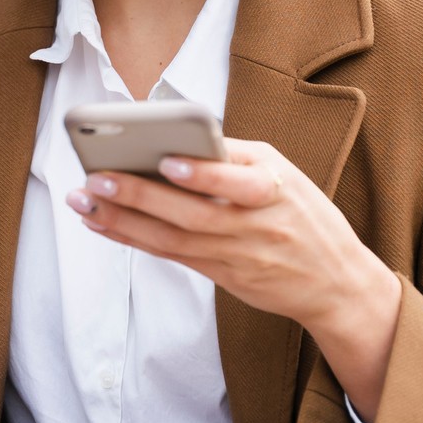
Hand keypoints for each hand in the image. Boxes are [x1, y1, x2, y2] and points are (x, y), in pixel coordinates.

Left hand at [67, 139, 401, 422]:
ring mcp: (237, 254)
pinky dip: (134, 238)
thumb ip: (237, 160)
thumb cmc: (304, 215)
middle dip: (140, 195)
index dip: (202, 174)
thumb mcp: (286, 175)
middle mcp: (255, 223)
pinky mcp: (224, 275)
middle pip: (191, 212)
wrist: (336, 282)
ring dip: (123, 220)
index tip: (167, 160)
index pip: (237, 180)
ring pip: (172, 238)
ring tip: (85, 201)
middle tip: (97, 178)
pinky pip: (172, 255)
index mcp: (275, 186)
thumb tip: (178, 140)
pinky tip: (103, 223)